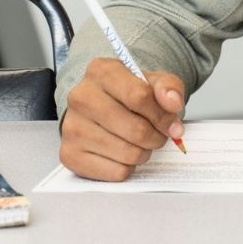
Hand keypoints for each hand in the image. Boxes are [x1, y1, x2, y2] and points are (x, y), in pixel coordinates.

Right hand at [59, 57, 185, 180]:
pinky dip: (128, 167)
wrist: (104, 106)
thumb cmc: (130, 94)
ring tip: (142, 142)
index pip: (140, 97)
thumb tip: (172, 103)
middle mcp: (80, 97)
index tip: (173, 123)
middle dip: (156, 136)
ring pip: (127, 153)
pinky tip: (124, 153)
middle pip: (135, 128)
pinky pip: (115, 172)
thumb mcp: (154, 82)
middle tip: (159, 135)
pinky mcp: (69, 155)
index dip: (163, 115)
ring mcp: (71, 127)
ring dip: (144, 152)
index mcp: (101, 71)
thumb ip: (169, 87)